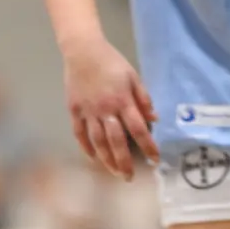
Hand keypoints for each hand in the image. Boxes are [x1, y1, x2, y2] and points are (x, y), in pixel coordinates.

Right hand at [62, 36, 158, 179]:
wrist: (83, 51)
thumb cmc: (112, 62)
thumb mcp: (133, 76)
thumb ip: (144, 98)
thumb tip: (154, 119)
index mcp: (123, 101)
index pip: (138, 129)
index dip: (148, 146)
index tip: (155, 160)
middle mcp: (106, 110)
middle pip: (117, 141)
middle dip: (125, 161)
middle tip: (130, 177)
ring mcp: (88, 111)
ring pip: (98, 141)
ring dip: (107, 159)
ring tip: (114, 172)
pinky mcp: (75, 110)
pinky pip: (80, 133)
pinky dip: (86, 147)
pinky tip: (93, 157)